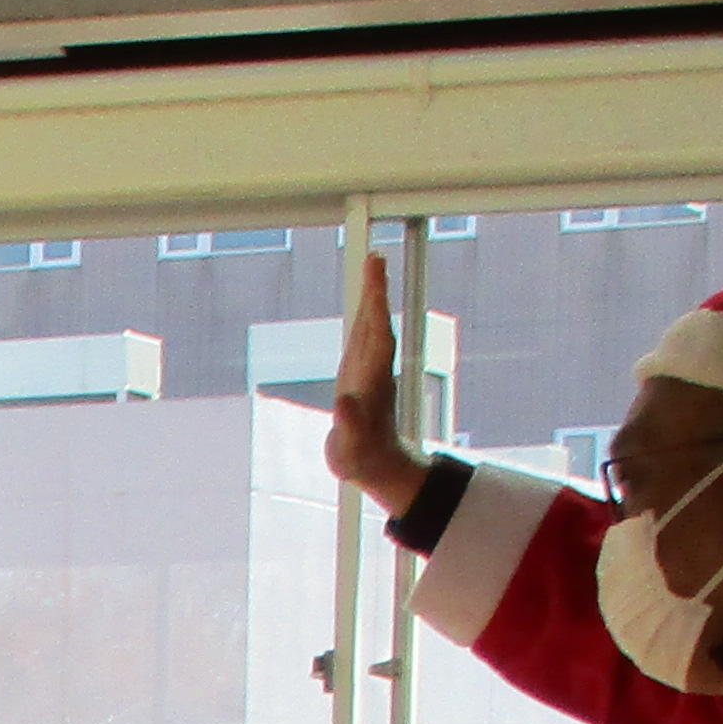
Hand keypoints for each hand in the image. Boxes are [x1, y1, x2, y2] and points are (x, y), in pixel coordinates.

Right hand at [324, 251, 426, 518]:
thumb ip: (349, 423)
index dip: (375, 307)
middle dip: (376, 290)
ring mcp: (366, 371)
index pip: (377, 335)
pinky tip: (361, 305)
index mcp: (372, 380)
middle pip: (377, 322)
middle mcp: (373, 369)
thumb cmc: (362, 458)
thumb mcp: (352, 446)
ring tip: (372, 268)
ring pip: (371, 326)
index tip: (375, 280)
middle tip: (375, 257)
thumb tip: (345, 401)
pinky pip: (362, 338)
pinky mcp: (358, 376)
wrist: (374, 466)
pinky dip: (362, 317)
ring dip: (372, 297)